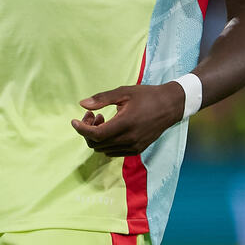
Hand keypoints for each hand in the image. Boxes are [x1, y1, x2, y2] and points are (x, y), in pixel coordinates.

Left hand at [70, 83, 184, 156]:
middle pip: (97, 144)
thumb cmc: (146, 96)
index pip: (96, 135)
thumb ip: (102, 99)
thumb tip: (82, 104)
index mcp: (125, 124)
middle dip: (88, 130)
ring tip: (102, 119)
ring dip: (97, 137)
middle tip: (93, 115)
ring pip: (104, 149)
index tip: (73, 121)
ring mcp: (134, 146)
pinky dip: (106, 142)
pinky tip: (111, 128)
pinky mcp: (137, 149)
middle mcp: (129, 139)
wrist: (170, 106)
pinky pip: (114, 151)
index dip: (81, 129)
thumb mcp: (124, 92)